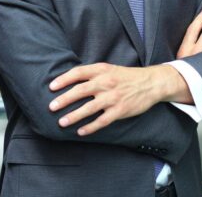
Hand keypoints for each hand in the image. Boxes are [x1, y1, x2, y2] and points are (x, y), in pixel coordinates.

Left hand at [48, 63, 182, 135]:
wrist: (150, 83)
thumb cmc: (124, 76)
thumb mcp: (107, 69)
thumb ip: (90, 73)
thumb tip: (68, 80)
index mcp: (101, 70)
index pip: (78, 73)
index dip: (63, 79)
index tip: (51, 87)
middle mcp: (106, 82)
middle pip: (80, 91)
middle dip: (64, 99)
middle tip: (51, 107)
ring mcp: (113, 97)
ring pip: (89, 108)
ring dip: (74, 116)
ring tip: (62, 122)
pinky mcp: (120, 110)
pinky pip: (102, 121)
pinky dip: (91, 127)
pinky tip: (81, 132)